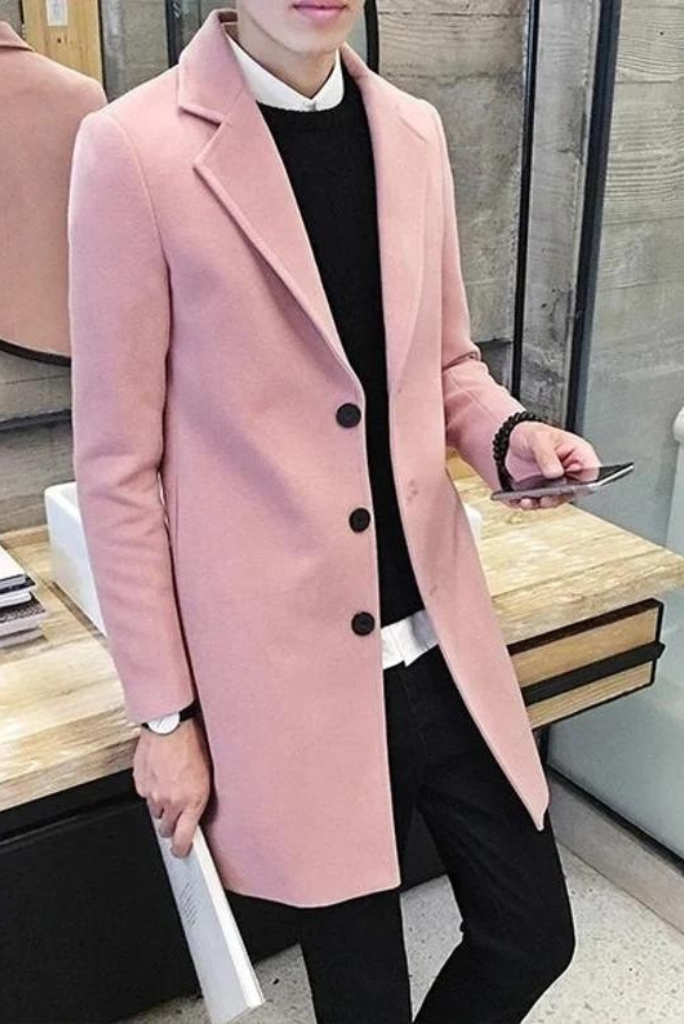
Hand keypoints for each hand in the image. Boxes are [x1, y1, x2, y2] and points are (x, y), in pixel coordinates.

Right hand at [133, 717, 212, 856]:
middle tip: (176, 809)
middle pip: (166, 829)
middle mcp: (172, 801)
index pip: (183, 839)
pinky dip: (151, 789)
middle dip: (171, 823)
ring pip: (155, 811)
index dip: (181, 849)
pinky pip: (145, 795)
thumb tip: (194, 813)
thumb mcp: (206, 774)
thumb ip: (198, 798)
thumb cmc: (192, 744)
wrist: (170, 727)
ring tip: (169, 784)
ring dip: (162, 804)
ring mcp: (154, 795)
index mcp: (193, 800)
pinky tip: (159, 775)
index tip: (181, 851)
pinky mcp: (141, 785)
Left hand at [503, 421, 599, 510]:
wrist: (508, 442)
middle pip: (574, 492)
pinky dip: (529, 504)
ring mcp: (556, 485)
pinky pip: (538, 503)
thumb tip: (555, 472)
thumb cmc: (531, 434)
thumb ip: (547, 455)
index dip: (586, 483)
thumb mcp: (538, 438)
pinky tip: (519, 500)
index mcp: (578, 455)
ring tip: (527, 500)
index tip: (572, 486)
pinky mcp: (541, 494)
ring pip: (556, 501)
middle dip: (559, 497)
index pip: (592, 472)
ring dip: (542, 503)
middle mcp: (570, 473)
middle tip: (546, 497)